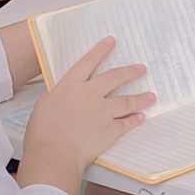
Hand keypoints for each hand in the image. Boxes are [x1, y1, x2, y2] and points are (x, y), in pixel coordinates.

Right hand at [19, 38, 152, 183]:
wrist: (55, 153)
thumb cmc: (43, 132)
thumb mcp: (43, 105)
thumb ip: (56, 95)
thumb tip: (62, 92)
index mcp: (71, 86)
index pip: (88, 62)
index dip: (100, 51)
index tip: (112, 41)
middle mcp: (90, 94)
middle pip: (115, 77)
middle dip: (130, 72)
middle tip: (141, 69)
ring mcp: (103, 111)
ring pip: (127, 100)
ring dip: (140, 98)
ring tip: (151, 96)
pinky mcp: (111, 129)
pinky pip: (127, 123)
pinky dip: (135, 120)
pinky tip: (141, 117)